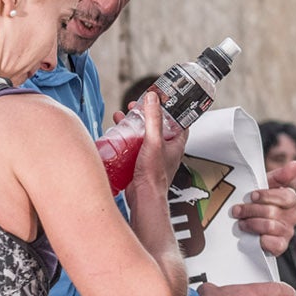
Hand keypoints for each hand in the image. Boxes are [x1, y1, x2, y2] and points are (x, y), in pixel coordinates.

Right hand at [127, 89, 188, 206]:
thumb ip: (154, 118)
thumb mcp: (154, 140)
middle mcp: (166, 149)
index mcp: (176, 142)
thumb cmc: (155, 174)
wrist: (144, 196)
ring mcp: (154, 156)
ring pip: (144, 135)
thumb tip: (153, 98)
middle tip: (135, 107)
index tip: (160, 99)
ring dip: (133, 125)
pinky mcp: (141, 163)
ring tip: (122, 118)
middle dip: (145, 115)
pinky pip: (134, 146)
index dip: (169, 108)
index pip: (178, 120)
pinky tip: (117, 135)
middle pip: (157, 125)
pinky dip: (126, 139)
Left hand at [229, 159, 295, 257]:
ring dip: (251, 224)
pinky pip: (274, 244)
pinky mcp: (281, 246)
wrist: (251, 224)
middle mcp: (292, 216)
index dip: (267, 196)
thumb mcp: (266, 186)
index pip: (286, 197)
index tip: (252, 195)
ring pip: (270, 227)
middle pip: (273, 212)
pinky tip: (250, 236)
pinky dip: (261, 240)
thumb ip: (280, 175)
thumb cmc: (258, 202)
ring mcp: (287, 232)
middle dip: (251, 211)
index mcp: (290, 199)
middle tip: (237, 210)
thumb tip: (295, 164)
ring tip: (240, 222)